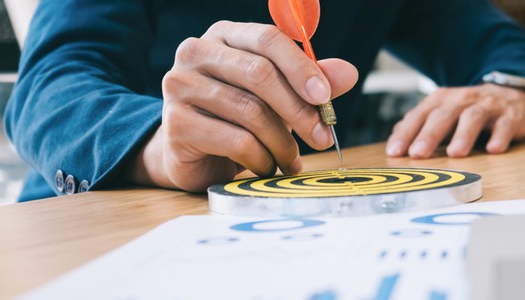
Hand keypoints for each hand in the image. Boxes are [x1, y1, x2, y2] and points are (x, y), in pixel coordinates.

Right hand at [130, 21, 357, 191]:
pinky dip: (261, 158)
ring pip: (250, 111)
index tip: (326, 97)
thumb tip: (348, 73)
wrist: (189, 153)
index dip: (301, 67)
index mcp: (224, 35)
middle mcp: (196, 52)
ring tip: (292, 160)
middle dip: (299, 110)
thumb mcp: (276, 95)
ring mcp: (180, 86)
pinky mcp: (176, 124)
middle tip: (321, 137)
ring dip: (282, 142)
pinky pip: (236, 141)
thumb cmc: (235, 117)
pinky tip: (266, 166)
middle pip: (260, 74)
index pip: (267, 38)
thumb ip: (310, 81)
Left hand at [386, 84, 524, 158]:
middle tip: (418, 154)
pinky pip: (505, 125)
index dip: (406, 133)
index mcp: (441, 100)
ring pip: (473, 117)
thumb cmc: (468, 108)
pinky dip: (499, 136)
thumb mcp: (442, 111)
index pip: (420, 115)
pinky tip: (493, 149)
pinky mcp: (510, 116)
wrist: (507, 92)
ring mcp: (487, 106)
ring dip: (463, 135)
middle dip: (429, 134)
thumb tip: (395, 137)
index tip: (395, 152)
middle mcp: (462, 99)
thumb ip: (420, 124)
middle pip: (444, 115)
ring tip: (454, 153)